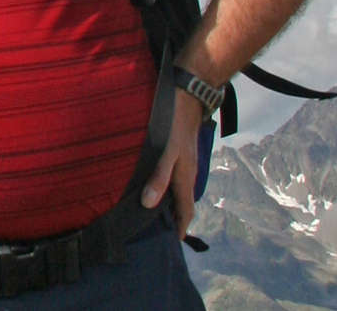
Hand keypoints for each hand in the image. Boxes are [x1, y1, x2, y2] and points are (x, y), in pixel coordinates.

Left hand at [140, 94, 205, 237]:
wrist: (188, 96)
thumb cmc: (176, 126)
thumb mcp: (167, 154)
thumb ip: (159, 178)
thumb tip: (149, 204)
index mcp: (186, 178)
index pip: (186, 210)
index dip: (180, 226)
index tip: (173, 241)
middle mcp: (188, 172)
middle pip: (183, 201)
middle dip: (174, 216)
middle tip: (158, 228)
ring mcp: (185, 161)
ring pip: (179, 188)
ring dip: (169, 200)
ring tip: (153, 209)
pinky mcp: (180, 151)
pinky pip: (175, 175)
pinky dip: (167, 184)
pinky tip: (154, 180)